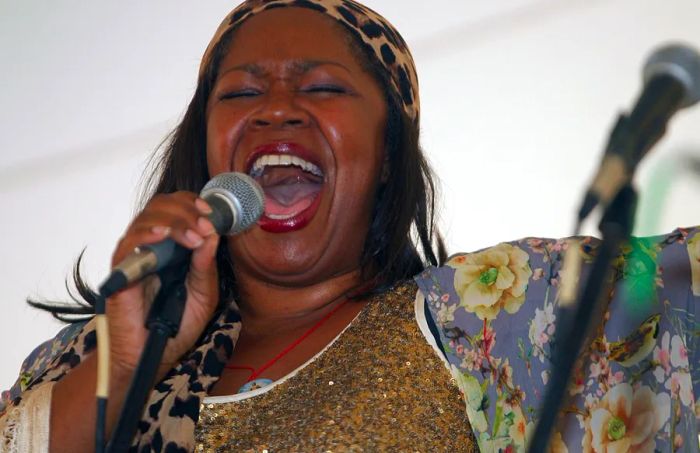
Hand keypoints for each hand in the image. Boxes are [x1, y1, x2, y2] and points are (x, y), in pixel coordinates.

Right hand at [106, 191, 220, 377]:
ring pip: (146, 218)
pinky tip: (164, 236)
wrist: (150, 357)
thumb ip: (206, 267)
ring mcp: (133, 257)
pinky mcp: (119, 272)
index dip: (192, 204)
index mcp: (171, 247)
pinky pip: (128, 243)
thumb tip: (213, 234)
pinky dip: (146, 234)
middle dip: (186, 209)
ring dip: (174, 221)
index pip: (176, 209)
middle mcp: (150, 246)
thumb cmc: (175, 327)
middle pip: (161, 206)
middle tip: (204, 224)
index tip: (210, 212)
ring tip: (193, 237)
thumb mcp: (203, 296)